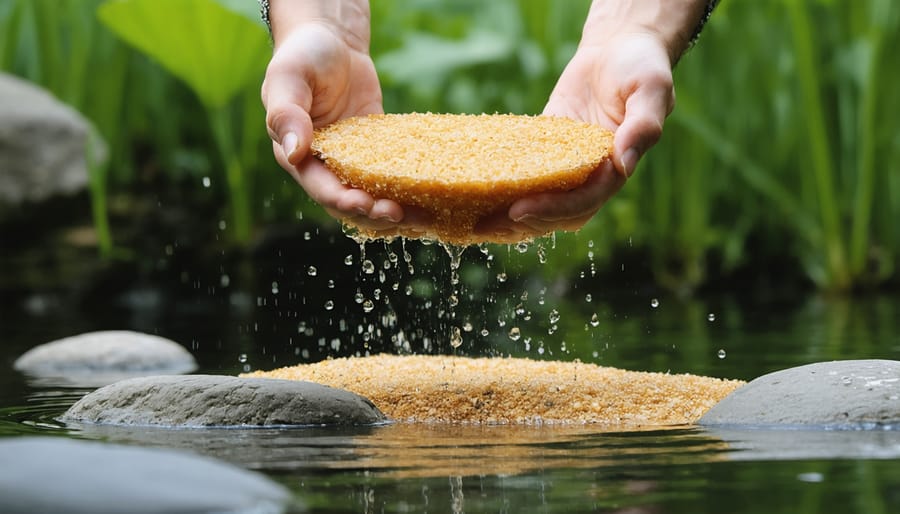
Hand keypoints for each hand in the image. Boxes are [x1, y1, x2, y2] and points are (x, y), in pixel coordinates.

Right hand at [261, 2, 428, 232]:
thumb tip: (293, 152)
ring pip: (373, 196)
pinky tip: (433, 195)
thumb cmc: (304, 55)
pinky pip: (392, 175)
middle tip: (399, 213)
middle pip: (349, 203)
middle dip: (373, 213)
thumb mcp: (288, 77)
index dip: (342, 201)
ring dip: (395, 211)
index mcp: (298, 157)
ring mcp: (351, 162)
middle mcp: (324, 167)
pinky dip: (409, 188)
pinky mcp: (376, 153)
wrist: (332, 41)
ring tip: (423, 216)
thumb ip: (286, 113)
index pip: (321, 189)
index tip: (365, 204)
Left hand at [476, 31, 674, 239]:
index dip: (553, 208)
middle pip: (557, 213)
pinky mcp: (545, 149)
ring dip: (510, 215)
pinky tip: (474, 189)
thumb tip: (623, 164)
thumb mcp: (650, 89)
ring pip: (539, 201)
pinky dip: (503, 185)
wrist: (619, 47)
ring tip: (474, 219)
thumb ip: (643, 126)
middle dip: (524, 221)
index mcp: (614, 169)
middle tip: (486, 221)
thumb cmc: (640, 66)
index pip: (583, 201)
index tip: (521, 209)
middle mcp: (590, 174)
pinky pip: (524, 173)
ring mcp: (567, 164)